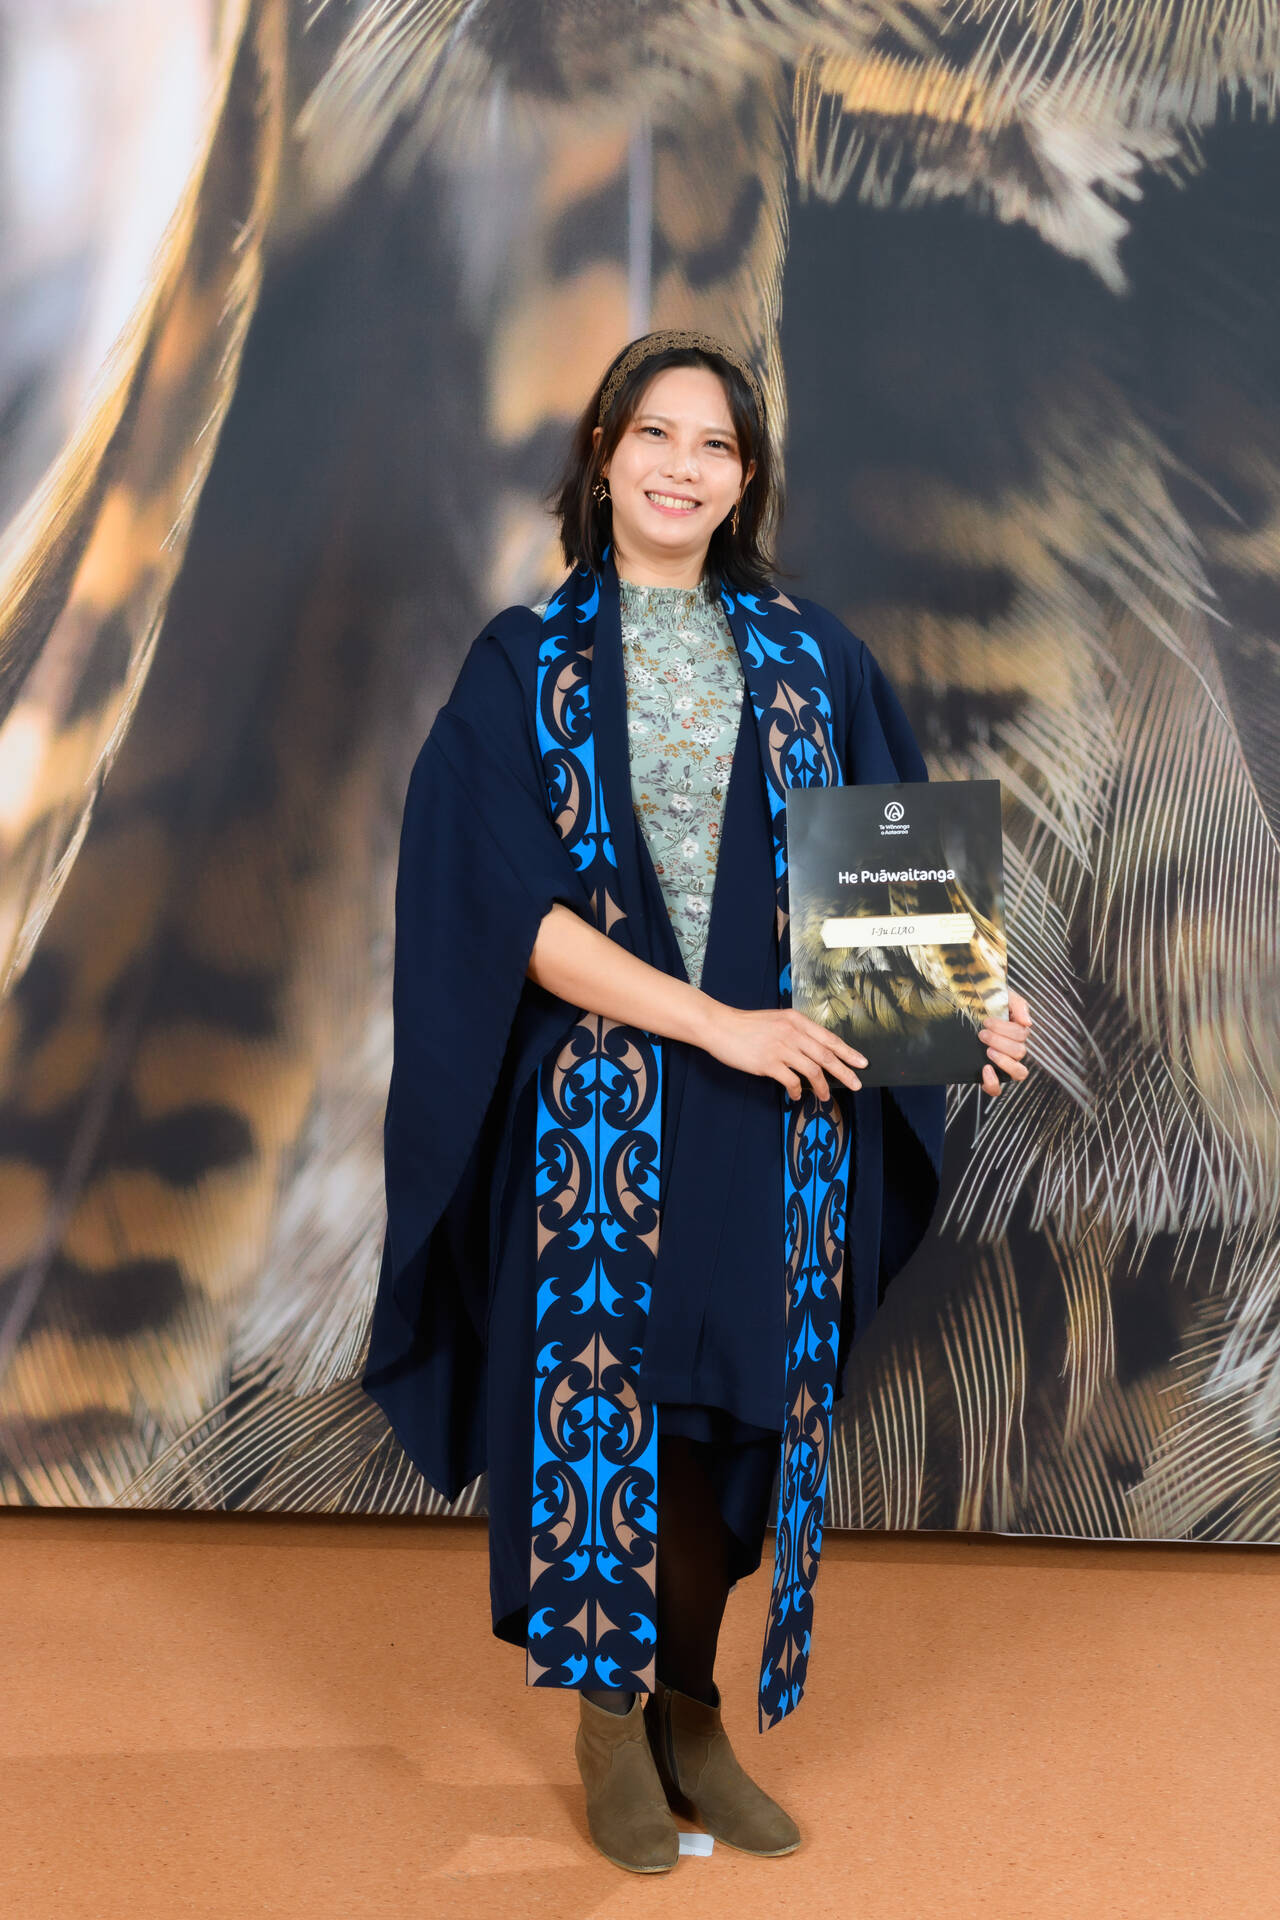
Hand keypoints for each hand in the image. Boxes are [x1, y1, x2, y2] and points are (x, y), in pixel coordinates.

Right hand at [701, 1003, 865, 1101]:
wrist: (720, 1026)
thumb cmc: (748, 1025)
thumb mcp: (777, 1021)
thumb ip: (796, 1033)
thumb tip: (815, 1053)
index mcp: (797, 1021)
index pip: (829, 1038)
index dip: (848, 1052)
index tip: (861, 1063)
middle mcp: (792, 1032)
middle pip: (826, 1055)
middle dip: (844, 1072)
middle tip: (856, 1084)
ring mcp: (781, 1047)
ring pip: (813, 1069)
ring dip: (822, 1086)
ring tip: (826, 1097)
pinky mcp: (768, 1063)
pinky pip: (792, 1081)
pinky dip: (798, 1090)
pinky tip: (797, 1094)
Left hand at [978, 986, 1031, 1096]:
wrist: (960, 1010)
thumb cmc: (984, 1004)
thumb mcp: (1001, 996)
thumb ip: (1018, 1005)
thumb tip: (1028, 1023)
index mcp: (1017, 1032)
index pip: (1021, 1034)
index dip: (1004, 1029)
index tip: (986, 1021)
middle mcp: (1014, 1050)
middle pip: (1020, 1052)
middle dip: (1000, 1041)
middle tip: (982, 1034)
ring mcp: (1003, 1065)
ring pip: (1019, 1072)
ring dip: (1004, 1061)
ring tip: (987, 1051)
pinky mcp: (989, 1077)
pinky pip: (997, 1089)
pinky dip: (993, 1083)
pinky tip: (985, 1070)